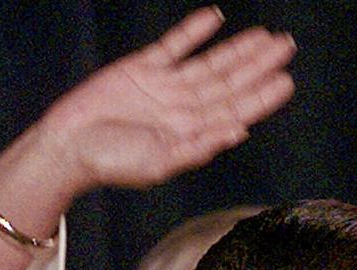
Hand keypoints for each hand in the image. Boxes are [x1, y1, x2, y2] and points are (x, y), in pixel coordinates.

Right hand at [0, 8, 293, 269]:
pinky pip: (174, 46)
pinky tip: (215, 18)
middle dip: (257, 66)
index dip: (261, 97)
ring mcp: (163, 88)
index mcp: (190, 134)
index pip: (234, 112)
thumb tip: (238, 131)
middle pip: (228, 84)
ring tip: (264, 36)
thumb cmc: (112, 163)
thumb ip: (199, 147)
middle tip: (287, 47)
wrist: (69, 146)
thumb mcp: (160, 163)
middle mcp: (183, 111)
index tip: (286, 81)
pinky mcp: (140, 69)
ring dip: (236, 50)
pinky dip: (193, 32)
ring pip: (209, 63)